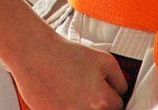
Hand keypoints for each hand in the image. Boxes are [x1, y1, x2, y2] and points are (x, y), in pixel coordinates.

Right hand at [8, 33, 126, 108]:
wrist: (36, 53)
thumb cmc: (66, 54)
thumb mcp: (104, 59)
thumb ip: (119, 79)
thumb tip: (122, 92)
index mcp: (102, 100)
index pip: (117, 106)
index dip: (110, 94)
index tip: (101, 88)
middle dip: (97, 102)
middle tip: (85, 89)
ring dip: (82, 105)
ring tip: (72, 92)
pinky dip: (65, 107)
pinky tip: (61, 96)